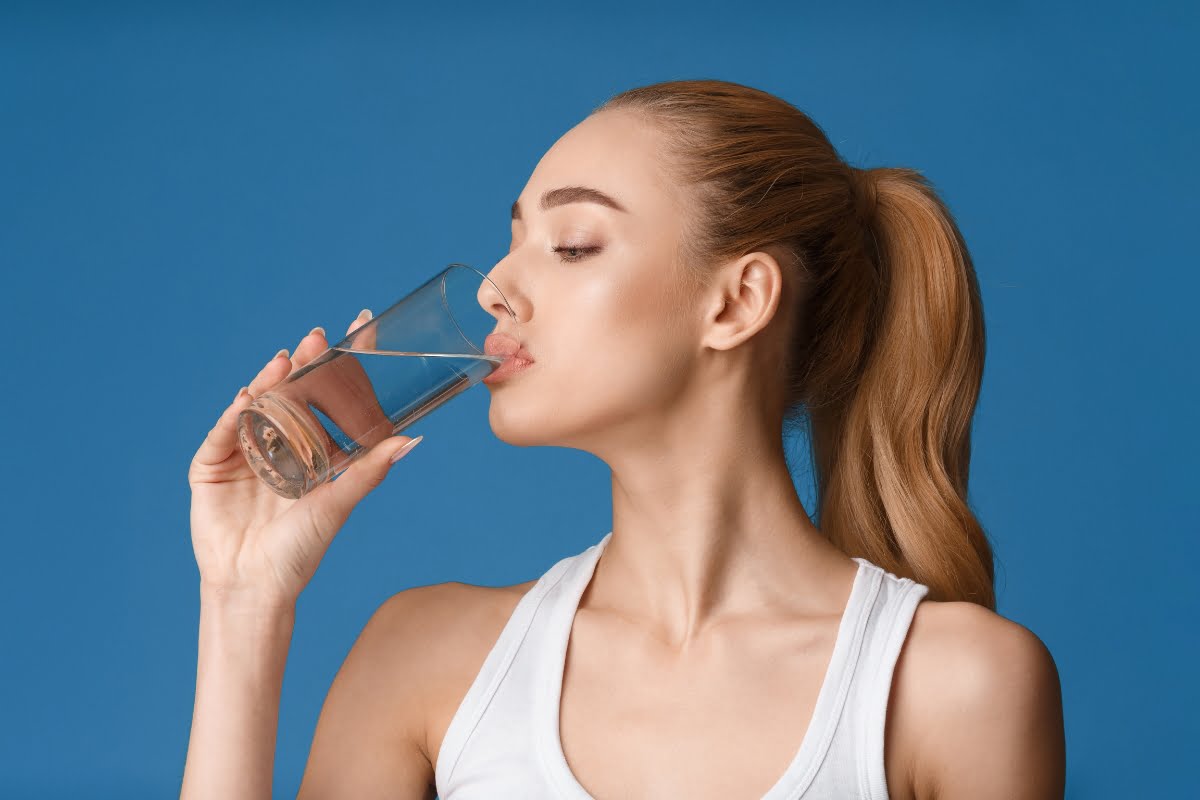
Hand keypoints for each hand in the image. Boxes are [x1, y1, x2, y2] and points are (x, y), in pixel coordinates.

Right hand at [187, 309, 423, 605]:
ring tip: (287, 360)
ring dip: (271, 380)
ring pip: (258, 404)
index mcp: (312, 448)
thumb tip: (412, 440)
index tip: (360, 327)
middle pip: (293, 392)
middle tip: (318, 340)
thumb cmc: (301, 549)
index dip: (341, 363)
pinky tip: (247, 397)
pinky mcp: (212, 464)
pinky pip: (224, 431)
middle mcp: (278, 442)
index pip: (328, 396)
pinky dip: (235, 413)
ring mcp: (243, 450)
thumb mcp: (338, 503)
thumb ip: (369, 470)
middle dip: (306, 365)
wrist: (254, 585)